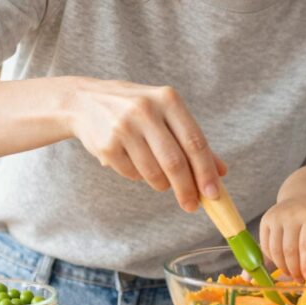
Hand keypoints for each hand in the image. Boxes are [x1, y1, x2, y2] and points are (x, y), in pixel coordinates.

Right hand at [68, 79, 225, 211]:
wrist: (84, 101)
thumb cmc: (135, 109)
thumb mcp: (165, 113)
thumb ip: (192, 140)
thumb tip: (221, 172)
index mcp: (168, 99)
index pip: (194, 141)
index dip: (206, 171)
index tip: (213, 194)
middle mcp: (146, 110)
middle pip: (175, 161)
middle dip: (186, 189)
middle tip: (192, 205)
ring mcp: (123, 127)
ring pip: (153, 172)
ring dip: (162, 184)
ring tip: (161, 179)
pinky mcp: (106, 145)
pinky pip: (132, 174)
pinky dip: (139, 176)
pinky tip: (135, 163)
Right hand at [260, 196, 305, 280]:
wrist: (302, 196)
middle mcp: (291, 215)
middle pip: (289, 250)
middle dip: (294, 269)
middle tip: (299, 279)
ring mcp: (275, 217)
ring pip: (275, 250)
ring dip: (283, 267)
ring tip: (292, 274)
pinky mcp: (265, 221)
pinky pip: (266, 246)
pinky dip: (273, 259)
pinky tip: (282, 263)